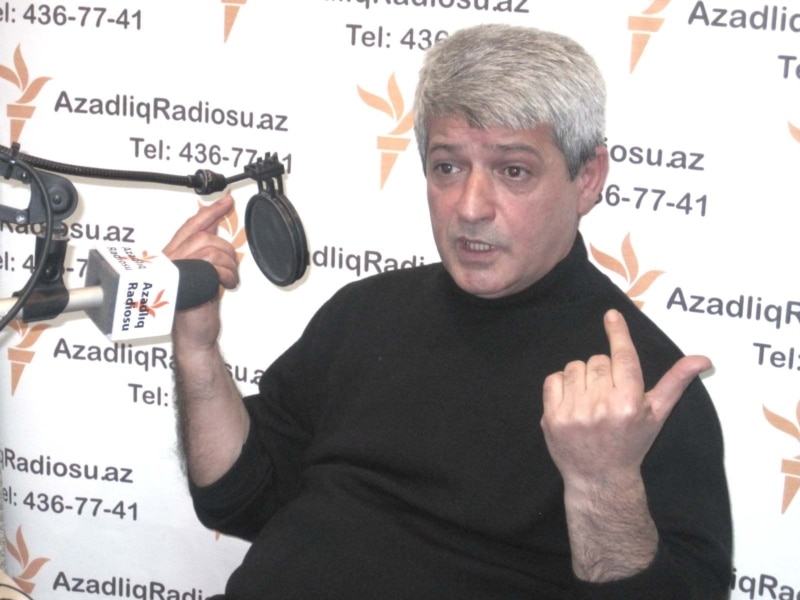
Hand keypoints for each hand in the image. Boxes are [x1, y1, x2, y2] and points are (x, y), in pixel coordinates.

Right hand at [163, 194, 240, 348]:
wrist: (194, 334)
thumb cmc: (195, 307)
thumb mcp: (203, 272)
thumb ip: (205, 248)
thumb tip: (214, 226)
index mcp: (171, 255)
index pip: (191, 225)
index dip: (211, 211)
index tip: (227, 200)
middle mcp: (169, 261)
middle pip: (204, 237)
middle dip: (226, 250)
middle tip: (230, 266)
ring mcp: (176, 271)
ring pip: (211, 250)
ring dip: (228, 266)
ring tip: (227, 280)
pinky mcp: (186, 283)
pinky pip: (214, 268)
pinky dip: (227, 276)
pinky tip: (225, 286)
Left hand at [541, 309, 711, 487]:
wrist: (600, 478)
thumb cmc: (631, 442)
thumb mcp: (657, 413)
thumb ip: (675, 382)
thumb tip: (703, 358)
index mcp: (630, 402)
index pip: (623, 356)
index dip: (618, 333)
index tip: (612, 314)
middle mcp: (602, 406)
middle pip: (597, 360)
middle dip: (603, 371)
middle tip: (607, 393)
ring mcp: (574, 412)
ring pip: (574, 367)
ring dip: (582, 377)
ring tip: (590, 399)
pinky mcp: (552, 417)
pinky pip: (553, 379)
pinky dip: (561, 385)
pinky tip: (572, 402)